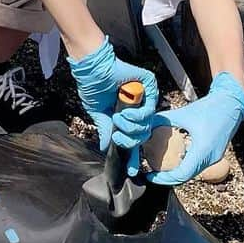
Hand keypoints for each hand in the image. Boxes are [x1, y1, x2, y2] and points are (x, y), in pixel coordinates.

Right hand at [67, 37, 158, 162]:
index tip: (133, 171)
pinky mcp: (149, 85)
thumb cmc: (94, 88)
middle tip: (118, 135)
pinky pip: (150, 109)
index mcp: (127, 115)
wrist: (93, 71)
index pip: (135, 138)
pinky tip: (126, 113)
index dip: (135, 155)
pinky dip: (138, 115)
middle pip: (143, 134)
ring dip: (131, 126)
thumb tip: (106, 147)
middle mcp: (138, 107)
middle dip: (130, 140)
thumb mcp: (99, 114)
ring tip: (119, 118)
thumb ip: (106, 130)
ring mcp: (145, 97)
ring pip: (147, 124)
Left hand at [145, 72, 243, 185]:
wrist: (231, 103)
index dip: (164, 178)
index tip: (150, 175)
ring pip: (192, 172)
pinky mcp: (215, 155)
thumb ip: (164, 120)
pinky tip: (174, 157)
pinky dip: (184, 164)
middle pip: (186, 176)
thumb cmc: (210, 107)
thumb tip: (145, 125)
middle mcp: (210, 158)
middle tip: (152, 172)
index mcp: (203, 150)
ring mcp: (214, 158)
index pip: (181, 174)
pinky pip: (197, 165)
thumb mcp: (184, 113)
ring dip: (176, 171)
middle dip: (167, 177)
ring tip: (160, 166)